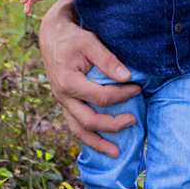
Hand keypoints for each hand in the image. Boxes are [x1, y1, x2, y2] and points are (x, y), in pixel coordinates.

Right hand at [39, 0, 141, 157]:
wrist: (52, 35)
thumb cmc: (72, 37)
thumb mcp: (90, 42)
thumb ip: (108, 60)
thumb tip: (127, 77)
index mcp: (69, 82)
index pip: (100, 97)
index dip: (122, 95)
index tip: (137, 88)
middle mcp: (63, 96)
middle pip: (88, 120)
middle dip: (112, 125)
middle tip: (133, 121)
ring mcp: (62, 102)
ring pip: (78, 129)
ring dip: (97, 143)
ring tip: (116, 153)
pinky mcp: (65, 102)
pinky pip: (76, 124)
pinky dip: (89, 135)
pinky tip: (102, 141)